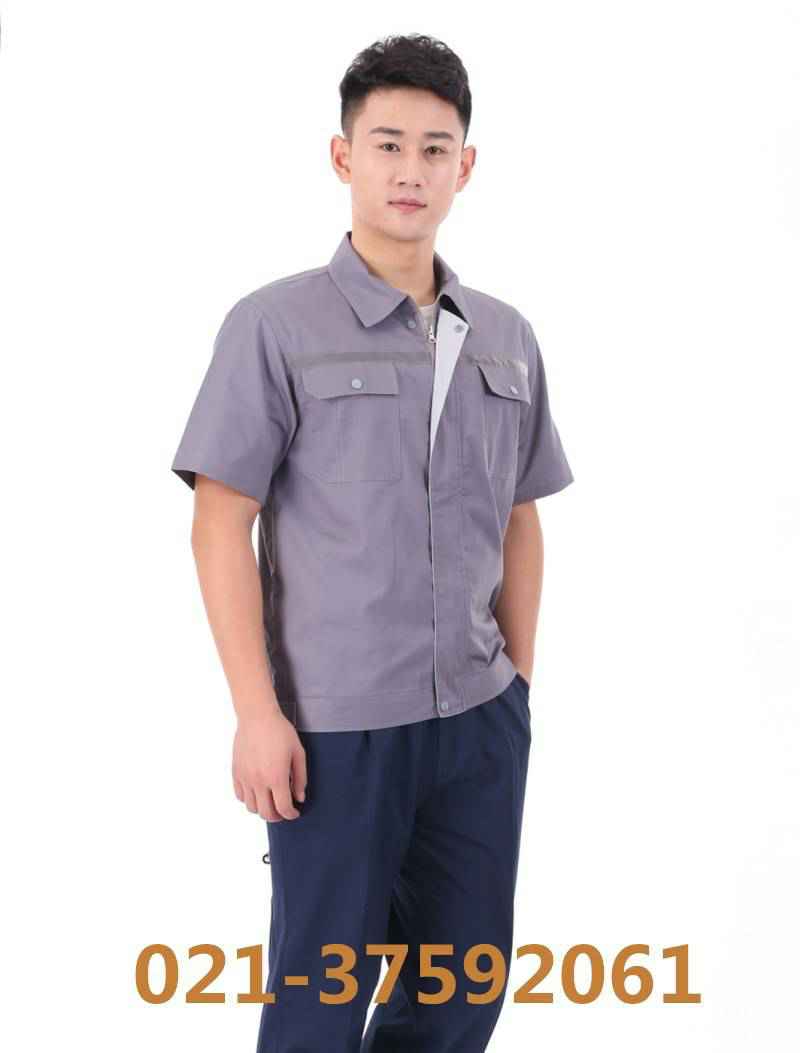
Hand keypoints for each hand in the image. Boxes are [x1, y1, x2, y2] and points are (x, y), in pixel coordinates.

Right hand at [232, 707, 306, 821]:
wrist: (257, 716)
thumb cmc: (279, 731)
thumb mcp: (298, 752)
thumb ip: (300, 778)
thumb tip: (299, 797)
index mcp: (276, 777)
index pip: (283, 808)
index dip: (291, 815)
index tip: (295, 812)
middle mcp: (258, 781)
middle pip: (266, 813)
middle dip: (277, 817)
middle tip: (284, 810)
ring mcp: (245, 778)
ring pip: (251, 808)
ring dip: (262, 809)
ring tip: (270, 801)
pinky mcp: (236, 772)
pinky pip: (240, 796)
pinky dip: (249, 799)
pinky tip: (258, 792)